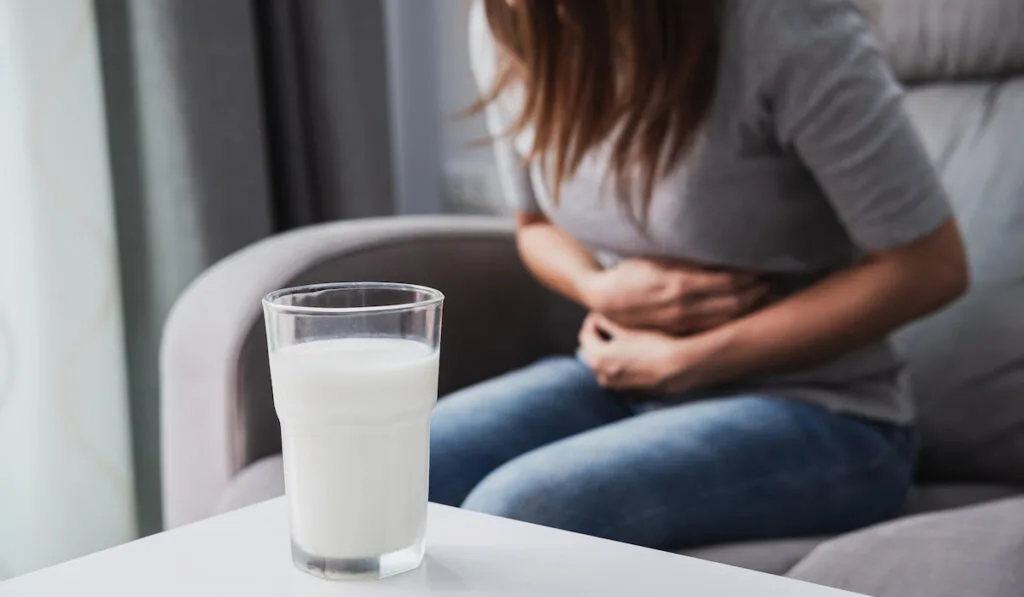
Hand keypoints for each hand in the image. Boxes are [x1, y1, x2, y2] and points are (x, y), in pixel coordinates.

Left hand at [578, 313, 724, 392]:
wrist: (679, 368)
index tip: (600, 314)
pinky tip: (636, 358)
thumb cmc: (655, 345)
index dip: (592, 322)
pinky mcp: (629, 394)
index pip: (585, 335)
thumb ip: (608, 323)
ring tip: (624, 341)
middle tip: (610, 325)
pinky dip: (622, 367)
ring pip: (605, 366)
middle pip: (593, 353)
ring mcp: (616, 387)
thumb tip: (598, 318)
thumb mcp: (628, 329)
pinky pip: (619, 377)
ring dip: (609, 354)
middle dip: (599, 338)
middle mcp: (602, 376)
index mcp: (597, 358)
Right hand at [580, 258, 767, 334]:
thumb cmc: (632, 271)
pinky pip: (713, 328)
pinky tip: (744, 313)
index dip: (752, 276)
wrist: (606, 298)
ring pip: (726, 318)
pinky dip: (732, 321)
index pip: (729, 281)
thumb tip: (720, 252)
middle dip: (758, 293)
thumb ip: (688, 258)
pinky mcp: (679, 330)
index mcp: (680, 282)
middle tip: (774, 281)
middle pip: (734, 302)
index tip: (765, 267)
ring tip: (766, 296)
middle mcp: (684, 305)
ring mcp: (682, 321)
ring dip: (750, 308)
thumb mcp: (658, 257)